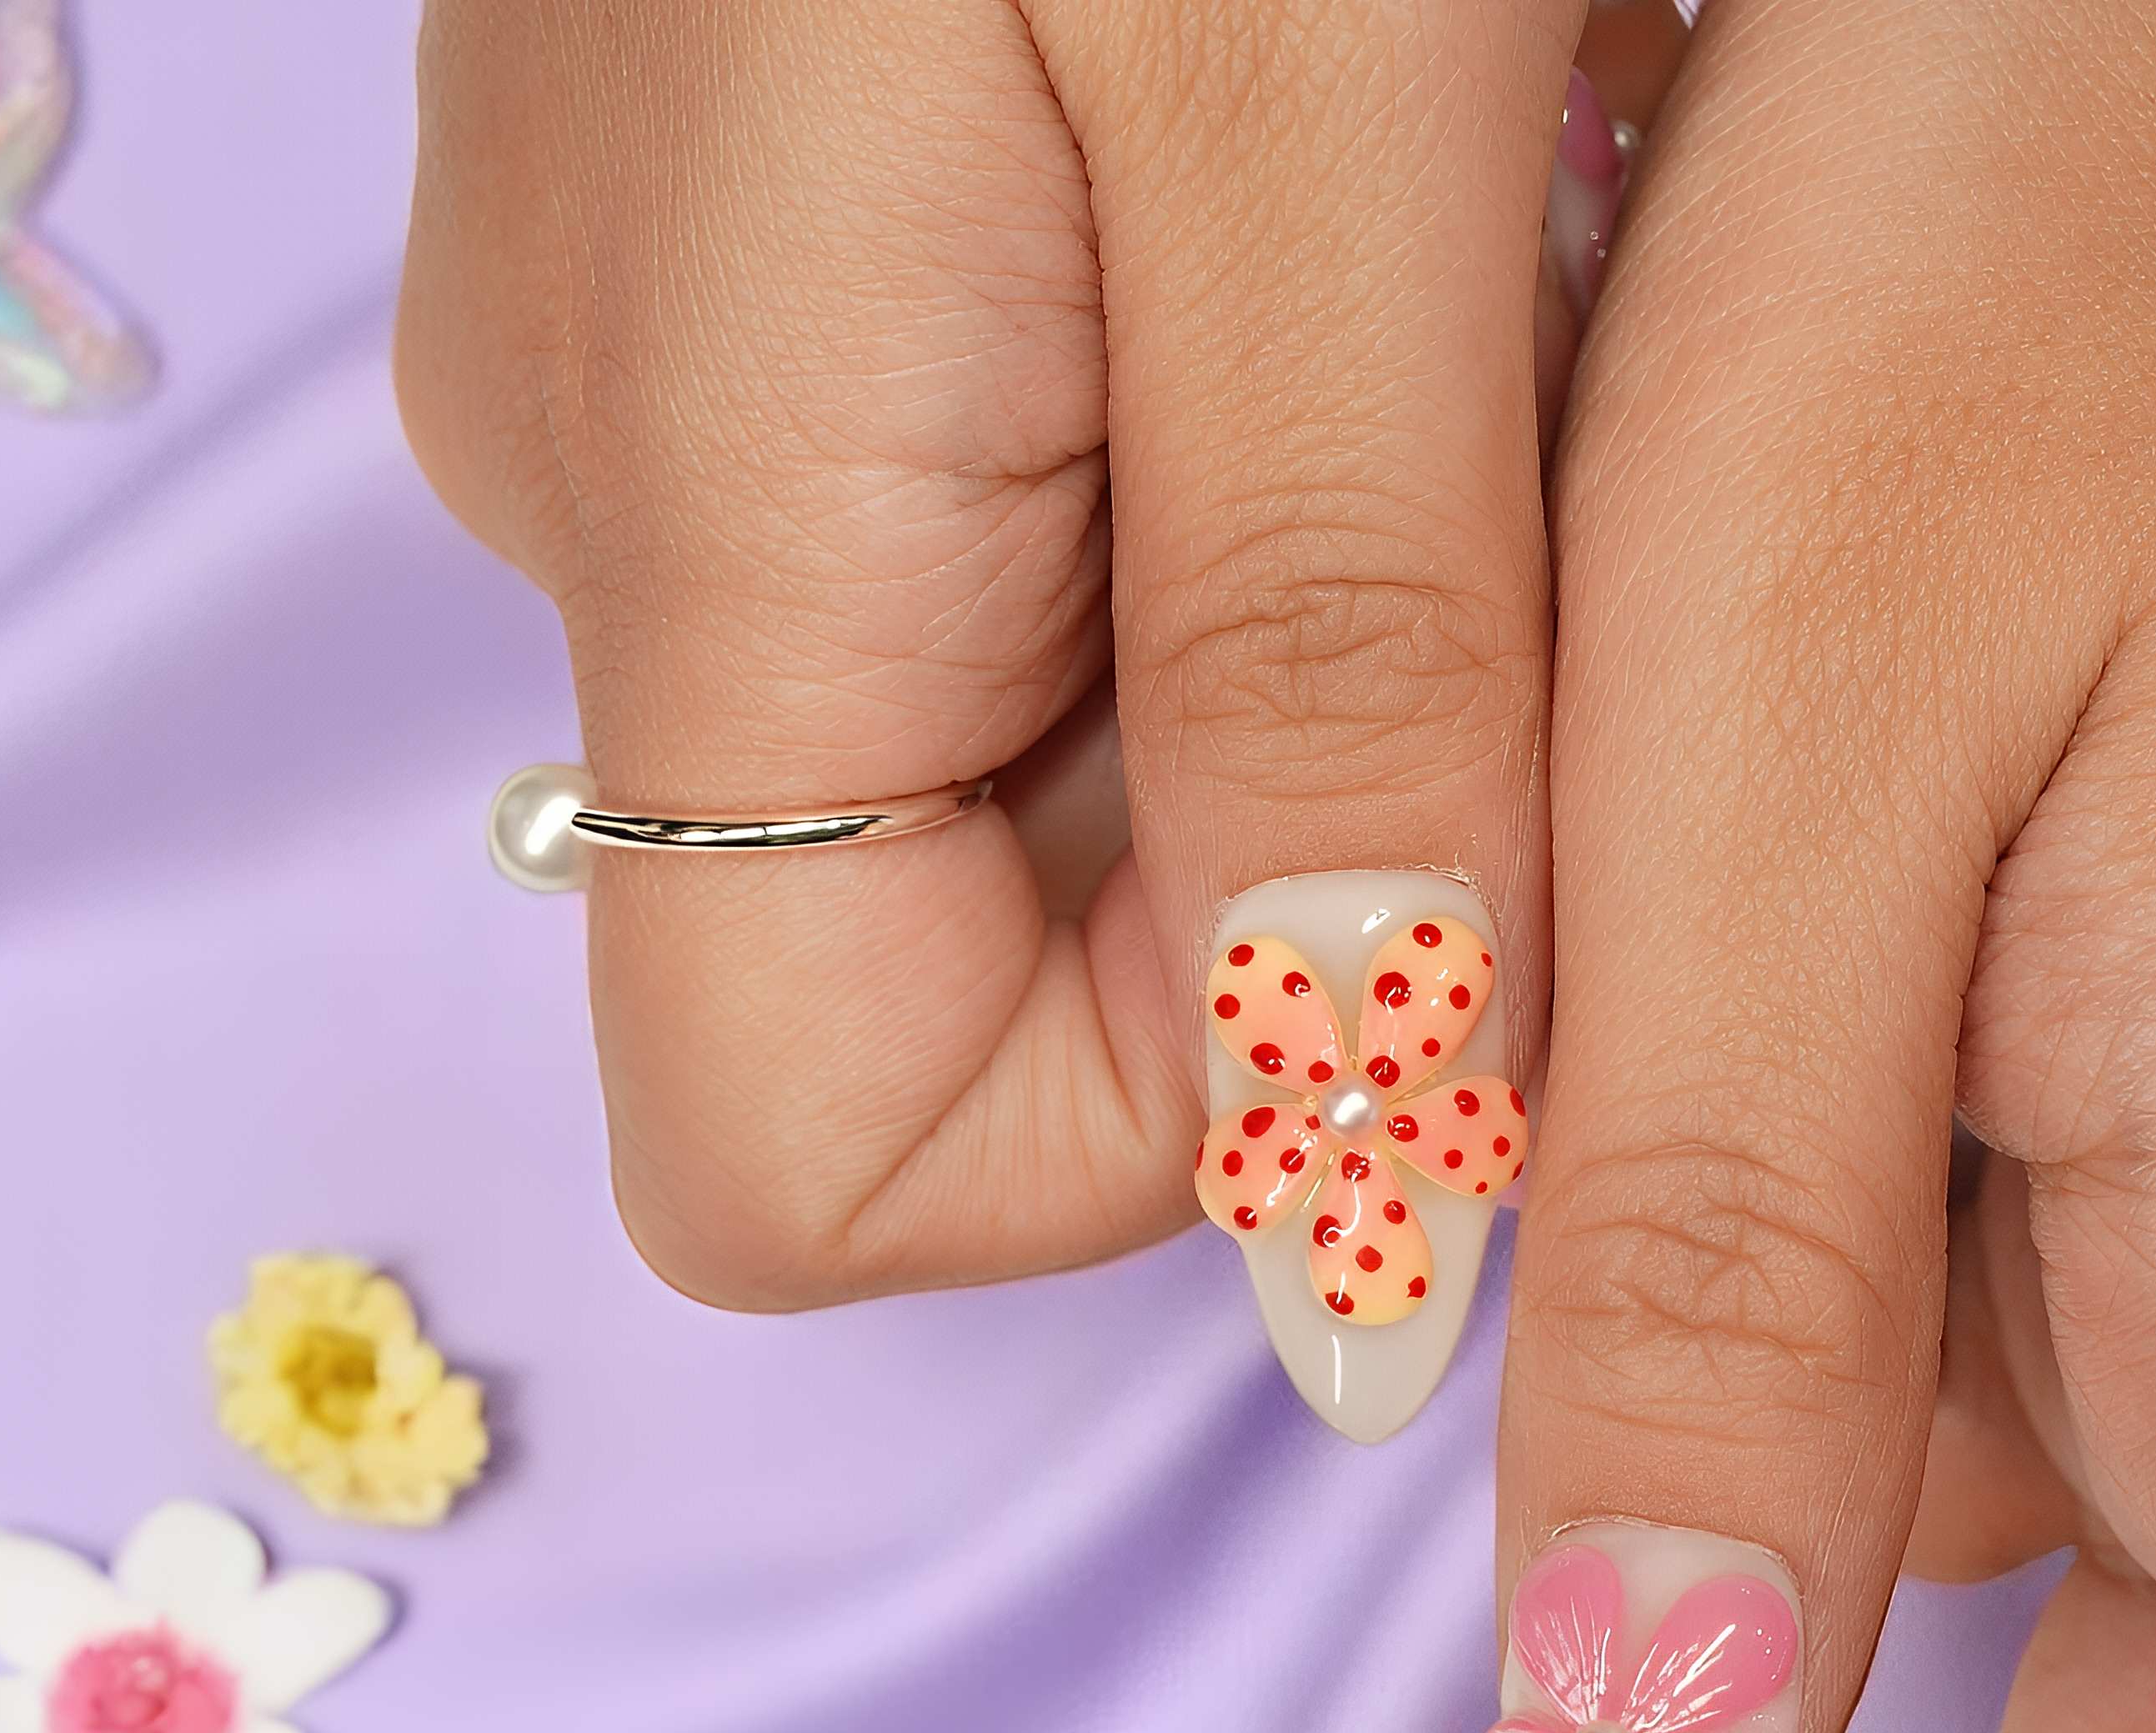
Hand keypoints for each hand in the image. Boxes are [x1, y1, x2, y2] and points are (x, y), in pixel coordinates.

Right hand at [398, 0, 1605, 1328]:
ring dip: (1334, 638)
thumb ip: (1336, 667)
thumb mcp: (1318, 101)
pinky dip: (1282, 473)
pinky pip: (1065, 535)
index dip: (1165, 1119)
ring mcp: (704, 398)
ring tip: (1457, 274)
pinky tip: (1386, 217)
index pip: (827, 1173)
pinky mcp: (798, 264)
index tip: (1417, 827)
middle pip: (981, 984)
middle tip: (1507, 472)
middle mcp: (648, 543)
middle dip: (1310, 842)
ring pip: (1066, 754)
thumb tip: (1365, 1201)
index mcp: (716, 566)